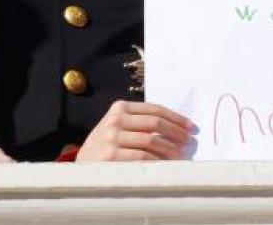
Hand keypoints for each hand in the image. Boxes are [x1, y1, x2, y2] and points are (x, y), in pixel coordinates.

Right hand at [76, 100, 193, 161]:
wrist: (82, 165)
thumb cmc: (106, 145)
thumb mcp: (118, 125)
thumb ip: (139, 122)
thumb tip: (176, 128)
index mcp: (119, 108)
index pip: (153, 109)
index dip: (175, 117)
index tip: (190, 126)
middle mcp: (115, 120)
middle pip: (155, 123)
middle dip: (176, 132)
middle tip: (189, 141)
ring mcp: (113, 138)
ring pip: (151, 141)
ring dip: (170, 148)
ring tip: (180, 154)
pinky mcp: (113, 157)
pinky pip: (143, 158)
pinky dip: (158, 161)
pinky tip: (165, 164)